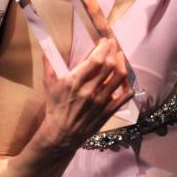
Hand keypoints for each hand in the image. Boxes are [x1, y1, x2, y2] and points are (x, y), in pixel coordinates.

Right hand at [38, 38, 132, 153]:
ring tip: (120, 56)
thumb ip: (49, 66)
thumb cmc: (55, 108)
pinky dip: (129, 85)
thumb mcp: (49, 86)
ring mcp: (101, 101)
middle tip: (113, 44)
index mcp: (75, 82)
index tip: (104, 41)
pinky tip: (127, 79)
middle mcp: (90, 90)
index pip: (96, 60)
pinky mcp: (108, 111)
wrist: (61, 135)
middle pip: (110, 65)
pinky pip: (125, 96)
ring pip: (120, 78)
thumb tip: (46, 50)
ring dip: (122, 63)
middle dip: (114, 51)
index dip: (103, 47)